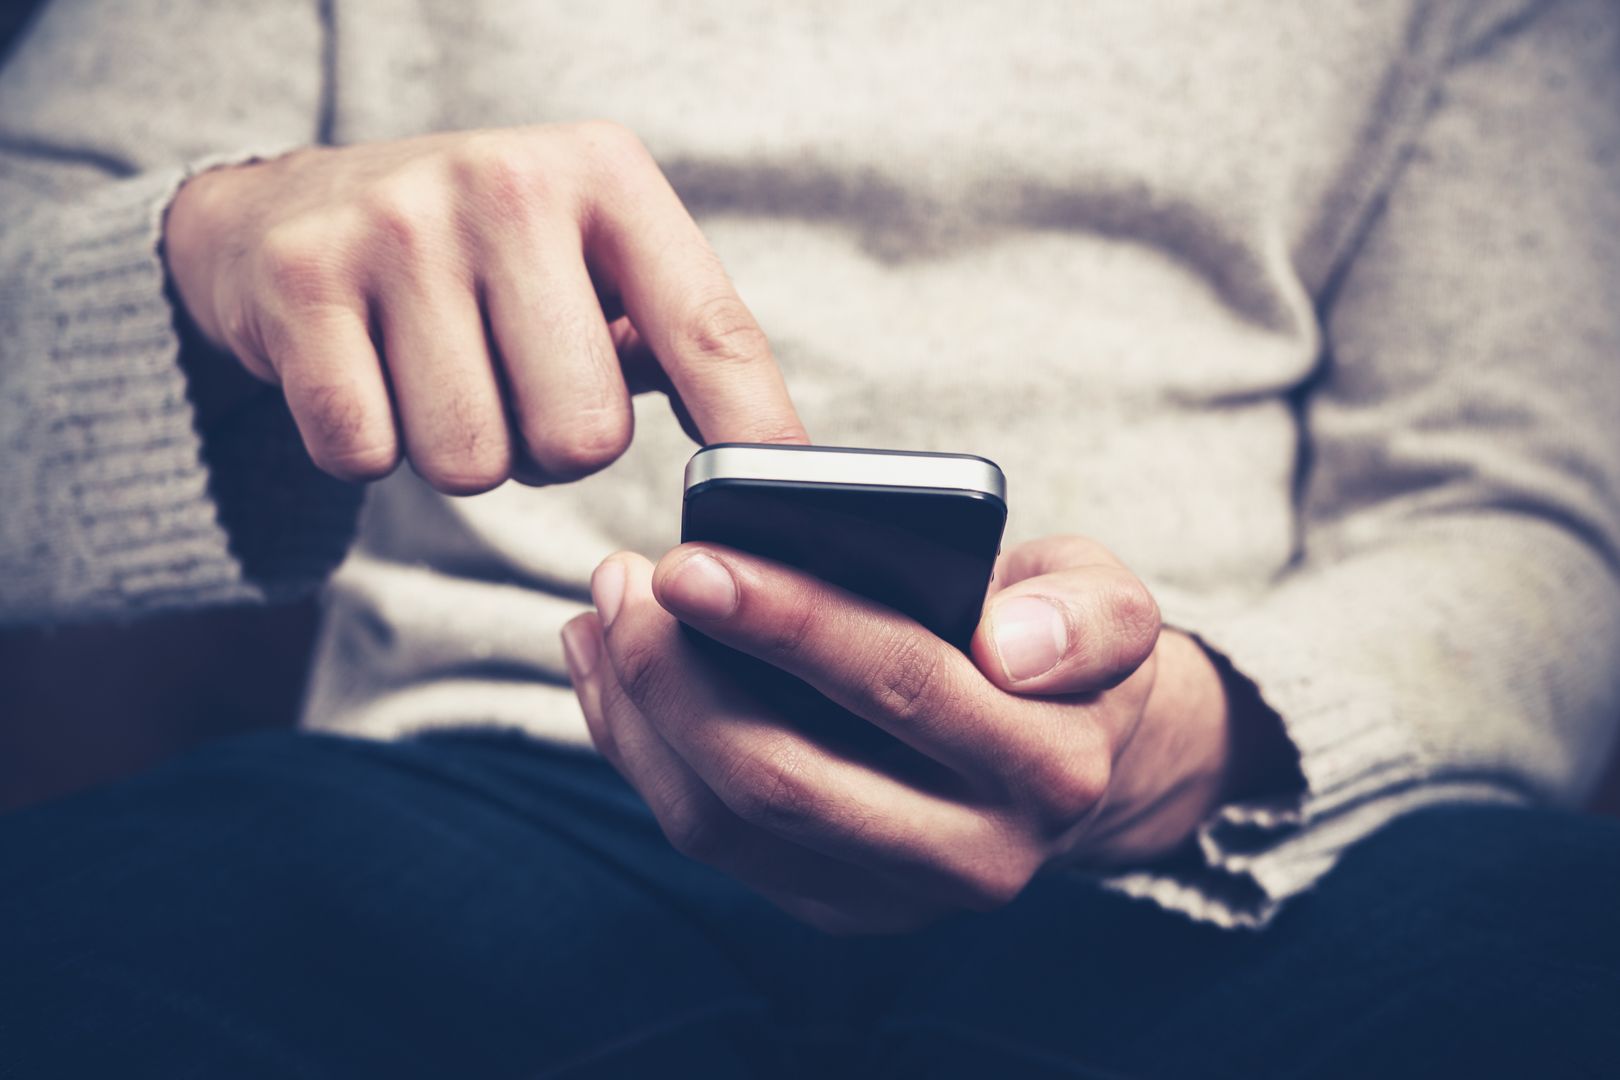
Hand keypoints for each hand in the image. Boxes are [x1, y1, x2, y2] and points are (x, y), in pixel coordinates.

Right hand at [164, 123, 805, 491]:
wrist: (287, 212)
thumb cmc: (478, 259)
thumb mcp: (588, 259)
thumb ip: (675, 341)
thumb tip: (770, 464)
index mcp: (605, 175)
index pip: (711, 330)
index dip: (752, 433)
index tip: (776, 507)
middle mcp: (509, 183)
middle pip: (583, 436)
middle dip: (551, 449)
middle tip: (513, 389)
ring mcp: (398, 226)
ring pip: (474, 462)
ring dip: (463, 454)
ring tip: (441, 378)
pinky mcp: (303, 281)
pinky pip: (367, 455)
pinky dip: (371, 449)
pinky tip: (369, 378)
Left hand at [561, 535, 1265, 934]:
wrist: (1071, 760)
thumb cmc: (1058, 648)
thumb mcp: (1106, 602)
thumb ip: (1091, 614)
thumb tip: (1009, 641)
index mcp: (1050, 765)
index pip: (899, 684)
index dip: (787, 622)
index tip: (689, 560)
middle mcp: (978, 855)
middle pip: (786, 776)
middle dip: (680, 673)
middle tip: (622, 578)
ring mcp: (898, 899)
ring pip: (726, 823)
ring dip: (641, 713)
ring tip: (603, 613)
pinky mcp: (836, 909)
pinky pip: (710, 839)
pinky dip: (640, 752)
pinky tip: (608, 671)